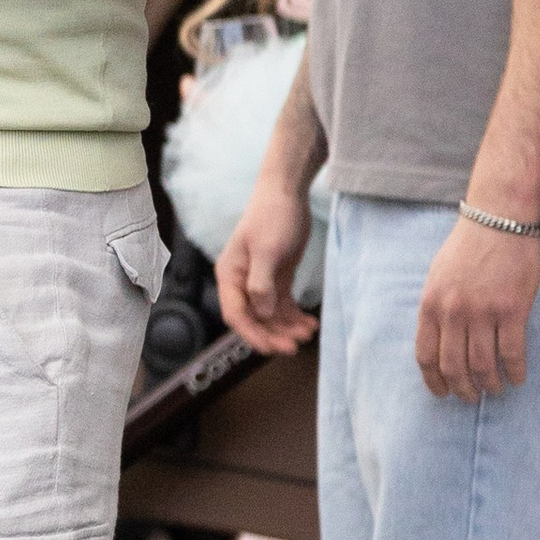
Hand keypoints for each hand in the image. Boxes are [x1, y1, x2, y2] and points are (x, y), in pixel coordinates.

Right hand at [216, 180, 317, 354]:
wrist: (287, 192)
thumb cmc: (272, 216)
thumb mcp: (266, 251)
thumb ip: (261, 284)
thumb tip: (262, 314)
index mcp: (230, 275)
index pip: (235, 314)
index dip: (253, 334)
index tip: (273, 347)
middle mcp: (242, 282)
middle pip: (254, 318)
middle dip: (273, 334)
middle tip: (294, 346)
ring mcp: (260, 280)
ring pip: (270, 314)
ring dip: (287, 327)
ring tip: (308, 331)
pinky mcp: (278, 277)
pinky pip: (283, 304)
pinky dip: (295, 315)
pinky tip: (309, 322)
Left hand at [414, 213, 539, 402]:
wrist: (497, 219)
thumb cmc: (468, 247)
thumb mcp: (437, 277)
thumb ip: (436, 309)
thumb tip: (438, 343)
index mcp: (430, 305)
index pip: (426, 356)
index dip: (434, 381)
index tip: (442, 393)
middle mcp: (453, 312)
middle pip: (453, 367)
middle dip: (462, 390)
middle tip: (471, 397)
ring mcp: (482, 312)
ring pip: (483, 365)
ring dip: (490, 385)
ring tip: (495, 390)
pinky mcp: (512, 309)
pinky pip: (512, 352)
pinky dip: (515, 371)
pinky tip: (517, 377)